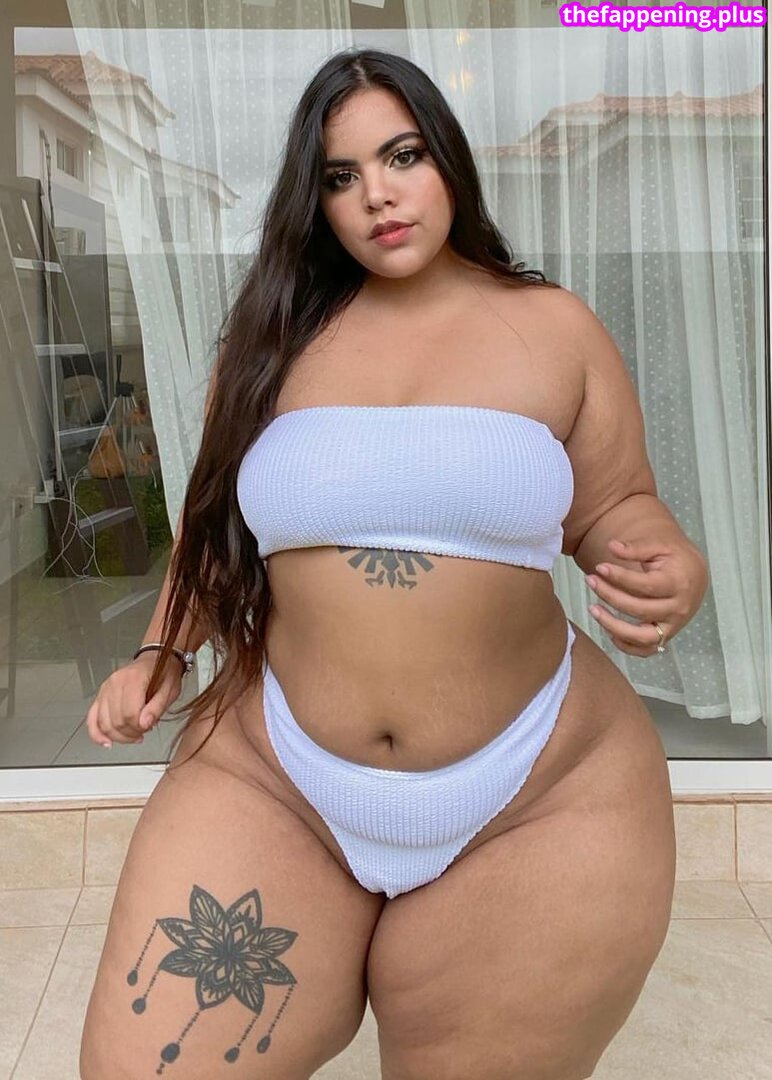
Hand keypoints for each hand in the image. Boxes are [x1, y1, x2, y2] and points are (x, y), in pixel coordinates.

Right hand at [85, 654, 184, 747]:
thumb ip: (157, 707)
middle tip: (143, 732)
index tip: (149, 727)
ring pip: (104, 723)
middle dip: (130, 733)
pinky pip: (92, 718)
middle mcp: (115, 683)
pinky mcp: (100, 695)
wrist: (154, 659)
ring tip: (133, 735)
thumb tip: (145, 724)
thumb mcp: (170, 689)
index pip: (130, 713)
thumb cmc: (164, 673)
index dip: (139, 727)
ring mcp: (105, 689)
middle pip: (116, 721)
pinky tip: (107, 742)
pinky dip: (97, 733)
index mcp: (134, 679)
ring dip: (118, 736)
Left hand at [584, 537, 707, 656]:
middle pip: (640, 609)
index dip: (619, 577)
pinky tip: (608, 630)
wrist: (693, 574)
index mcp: (679, 584)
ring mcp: (673, 626)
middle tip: (590, 580)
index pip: (645, 585)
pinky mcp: (667, 636)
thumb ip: (636, 548)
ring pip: (642, 637)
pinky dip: (626, 646)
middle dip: (610, 596)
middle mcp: (678, 609)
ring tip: (593, 609)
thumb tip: (612, 546)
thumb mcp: (659, 546)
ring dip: (614, 626)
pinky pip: (646, 650)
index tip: (600, 567)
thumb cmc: (675, 558)